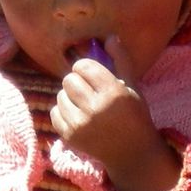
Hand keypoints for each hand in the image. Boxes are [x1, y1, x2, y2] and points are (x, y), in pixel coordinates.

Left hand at [51, 36, 181, 190]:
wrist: (132, 153)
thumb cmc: (135, 115)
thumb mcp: (133, 86)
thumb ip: (121, 60)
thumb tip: (109, 37)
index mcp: (113, 92)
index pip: (84, 66)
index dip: (85, 66)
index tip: (91, 72)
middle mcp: (95, 109)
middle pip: (69, 80)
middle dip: (77, 81)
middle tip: (87, 88)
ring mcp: (81, 125)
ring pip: (60, 96)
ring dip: (69, 96)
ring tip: (83, 103)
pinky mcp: (70, 137)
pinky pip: (55, 113)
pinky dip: (63, 111)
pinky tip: (76, 114)